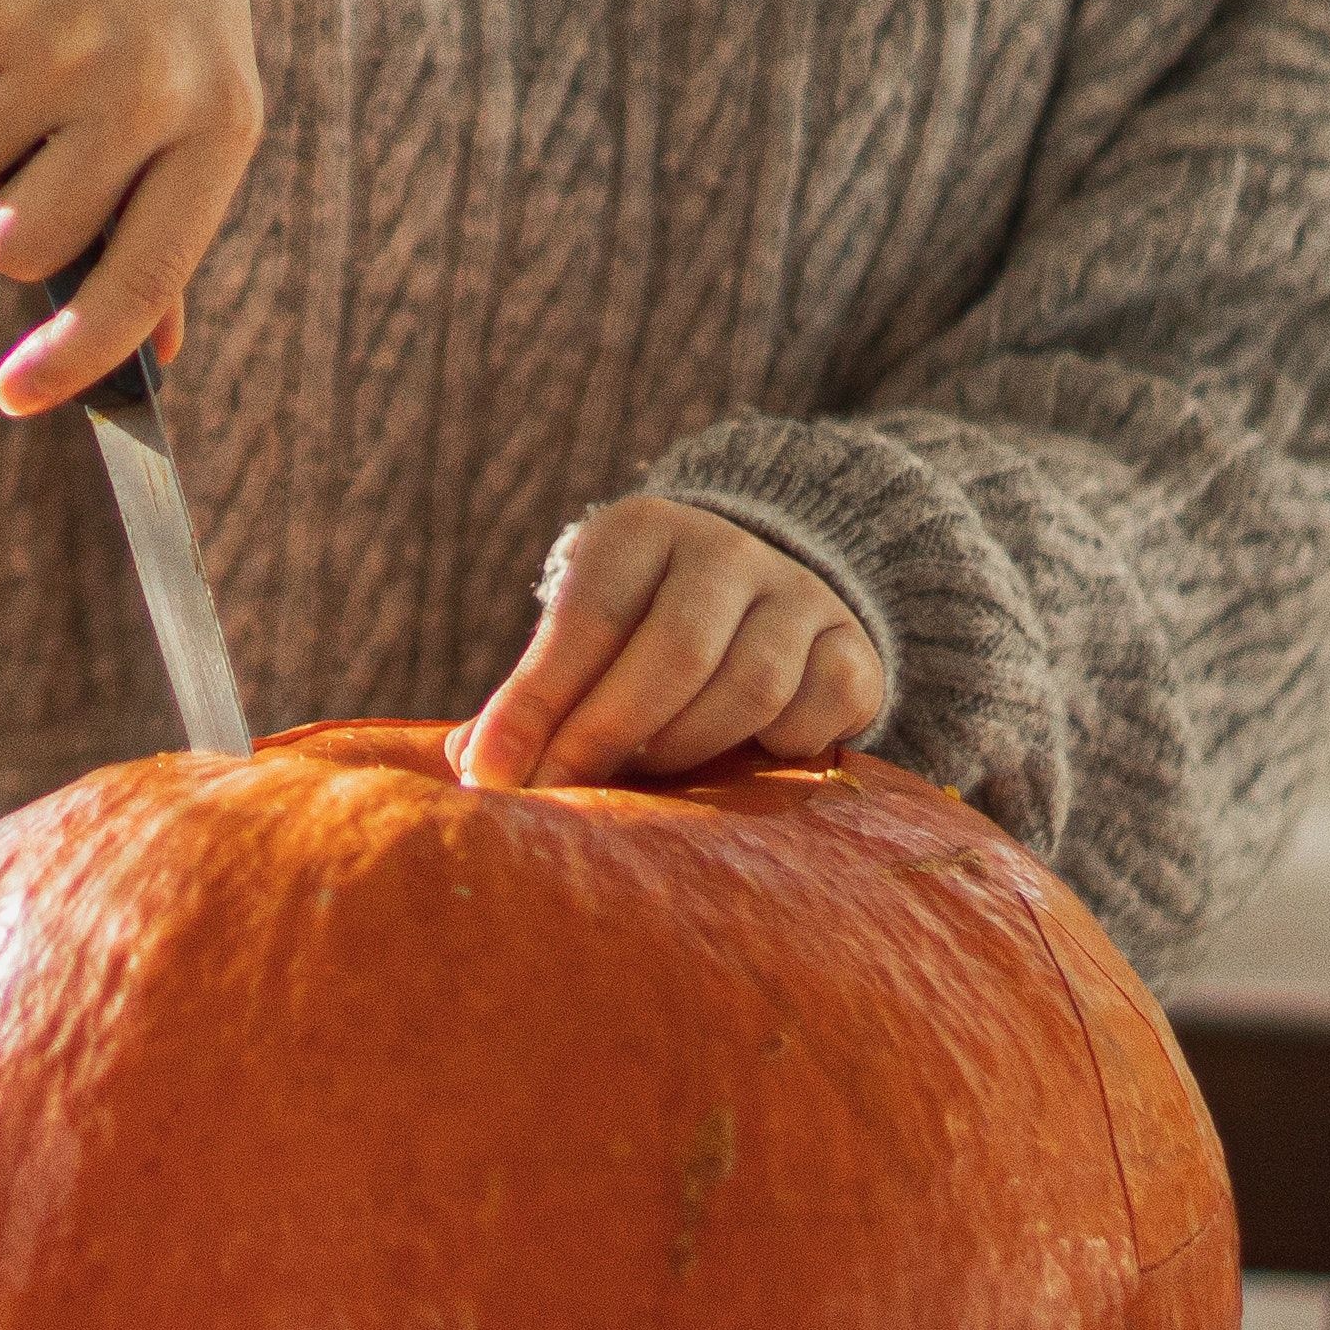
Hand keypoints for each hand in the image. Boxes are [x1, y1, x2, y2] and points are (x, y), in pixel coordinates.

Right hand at [0, 0, 261, 416]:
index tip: (18, 400)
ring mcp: (65, 45)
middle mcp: (150, 89)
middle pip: (23, 243)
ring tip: (5, 54)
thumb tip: (152, 354)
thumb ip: (165, 209)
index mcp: (222, 119)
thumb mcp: (189, 77)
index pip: (146, 276)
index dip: (79, 355)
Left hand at [453, 502, 887, 789]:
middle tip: (564, 796)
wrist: (761, 604)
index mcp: (640, 532)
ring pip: (748, 688)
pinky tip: (738, 761)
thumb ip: (532, 698)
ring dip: (687, 750)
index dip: (538, 702)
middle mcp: (727, 549)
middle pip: (673, 653)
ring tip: (648, 775)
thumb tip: (475, 769)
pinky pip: (812, 717)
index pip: (586, 616)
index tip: (493, 775)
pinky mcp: (854, 649)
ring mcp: (800, 595)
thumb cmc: (639, 639)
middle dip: (608, 736)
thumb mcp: (582, 641)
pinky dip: (769, 753)